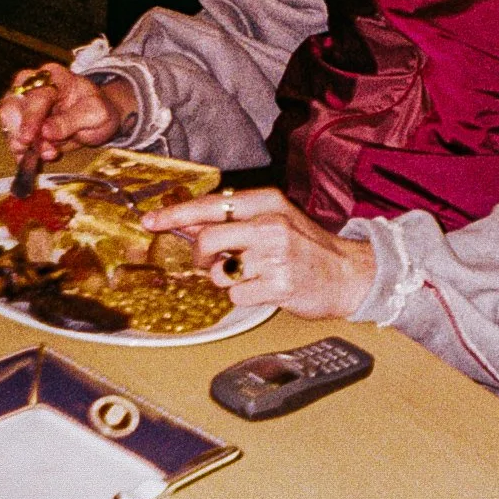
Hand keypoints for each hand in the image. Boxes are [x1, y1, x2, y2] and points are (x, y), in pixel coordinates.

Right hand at [0, 63, 134, 163]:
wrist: (98, 118)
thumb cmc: (97, 110)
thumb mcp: (96, 114)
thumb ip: (71, 121)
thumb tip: (46, 132)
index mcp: (55, 76)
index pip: (37, 95)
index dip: (31, 118)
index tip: (28, 138)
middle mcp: (33, 84)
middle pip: (12, 103)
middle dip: (20, 130)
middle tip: (33, 150)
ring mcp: (23, 100)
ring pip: (7, 119)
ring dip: (17, 140)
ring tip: (37, 154)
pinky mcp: (20, 118)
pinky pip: (10, 133)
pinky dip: (17, 148)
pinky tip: (27, 159)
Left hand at [142, 188, 376, 319]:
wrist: (348, 273)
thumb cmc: (306, 247)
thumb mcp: (273, 220)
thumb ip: (232, 219)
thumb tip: (188, 221)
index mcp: (267, 202)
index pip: (210, 205)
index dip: (176, 215)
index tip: (151, 222)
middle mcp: (271, 224)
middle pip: (208, 240)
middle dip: (201, 258)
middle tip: (211, 263)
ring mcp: (276, 255)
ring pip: (221, 272)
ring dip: (228, 279)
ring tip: (253, 275)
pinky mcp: (279, 284)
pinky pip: (238, 295)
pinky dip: (244, 296)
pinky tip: (265, 289)